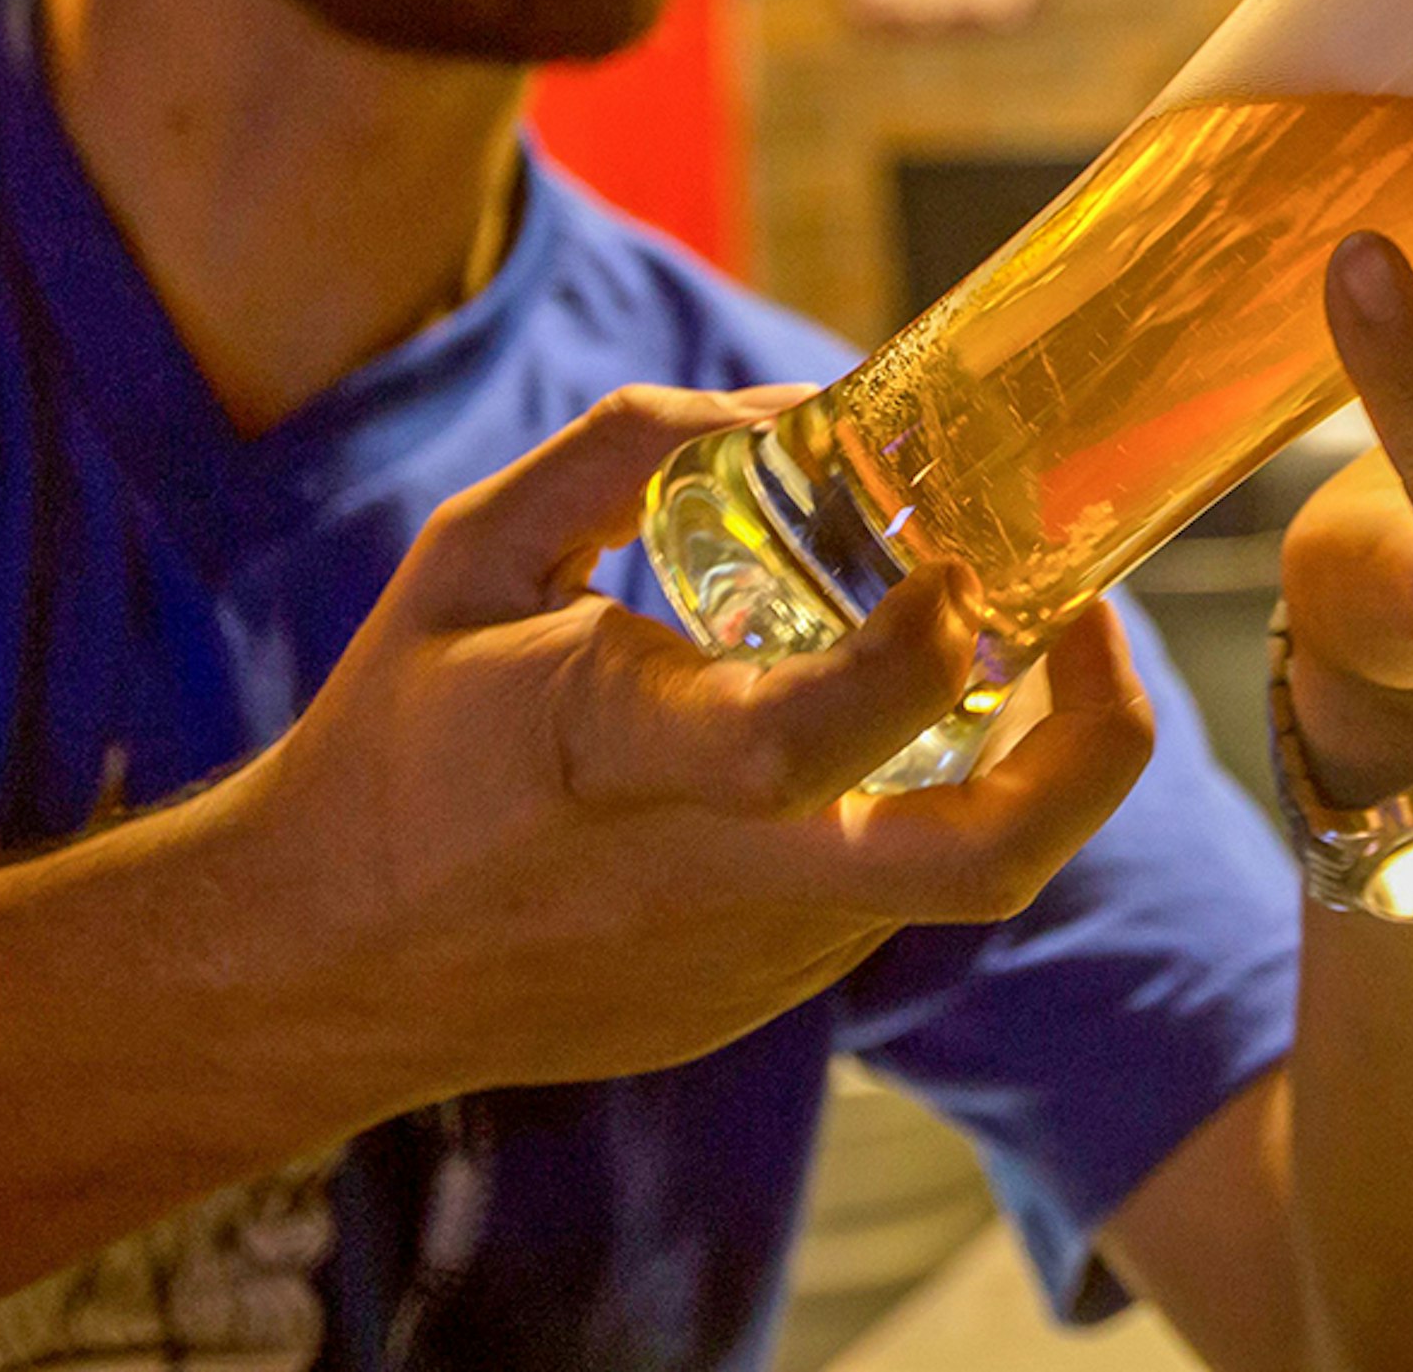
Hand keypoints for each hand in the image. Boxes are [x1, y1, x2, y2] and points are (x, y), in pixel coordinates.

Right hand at [202, 386, 1155, 1099]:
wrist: (314, 971)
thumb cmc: (397, 737)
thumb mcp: (475, 551)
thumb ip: (630, 451)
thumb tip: (793, 409)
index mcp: (624, 757)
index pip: (816, 726)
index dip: (927, 641)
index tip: (960, 556)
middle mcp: (719, 876)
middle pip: (986, 860)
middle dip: (1098, 743)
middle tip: (1092, 621)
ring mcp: (758, 960)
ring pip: (948, 861)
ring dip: (996, 747)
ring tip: (970, 629)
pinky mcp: (761, 1003)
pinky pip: (875, 892)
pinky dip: (900, 796)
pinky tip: (853, 724)